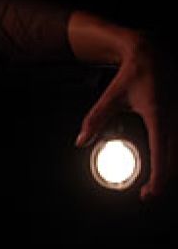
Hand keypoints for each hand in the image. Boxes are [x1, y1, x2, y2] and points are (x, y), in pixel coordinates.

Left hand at [75, 31, 176, 200]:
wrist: (152, 53)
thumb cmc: (133, 73)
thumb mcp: (111, 96)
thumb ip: (95, 119)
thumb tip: (81, 140)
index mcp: (158, 115)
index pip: (162, 155)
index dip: (158, 180)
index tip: (148, 194)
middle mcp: (175, 118)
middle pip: (175, 160)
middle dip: (164, 180)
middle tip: (149, 193)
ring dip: (171, 169)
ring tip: (156, 183)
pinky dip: (173, 156)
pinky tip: (165, 163)